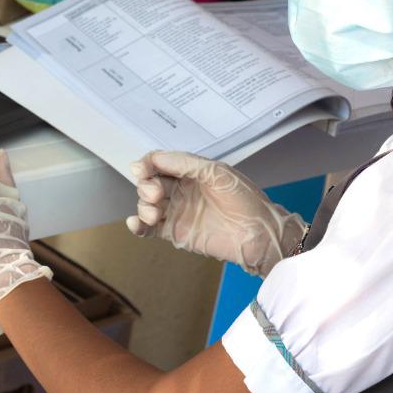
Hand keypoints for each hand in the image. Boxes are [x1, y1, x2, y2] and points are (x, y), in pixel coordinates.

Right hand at [126, 151, 305, 277]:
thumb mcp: (217, 172)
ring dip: (144, 206)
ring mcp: (178, 212)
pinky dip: (138, 226)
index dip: (147, 164)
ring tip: (154, 212)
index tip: (141, 169)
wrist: (258, 234)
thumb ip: (185, 164)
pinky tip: (134, 223)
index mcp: (191, 172)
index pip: (160, 163)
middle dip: (146, 186)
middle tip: (155, 193)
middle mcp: (182, 190)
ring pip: (148, 205)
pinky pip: (151, 229)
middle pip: (151, 183)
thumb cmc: (245, 200)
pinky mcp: (176, 233)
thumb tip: (155, 158)